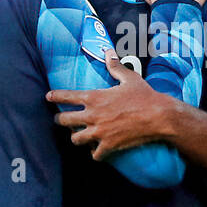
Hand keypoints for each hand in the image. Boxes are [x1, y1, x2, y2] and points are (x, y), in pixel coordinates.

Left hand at [47, 52, 173, 159]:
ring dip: (76, 137)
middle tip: (62, 120)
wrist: (158, 117)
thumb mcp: (129, 78)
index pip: (66, 97)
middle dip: (61, 120)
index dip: (54, 96)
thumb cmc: (144, 96)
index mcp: (94, 97)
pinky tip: (97, 150)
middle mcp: (92, 116)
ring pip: (75, 139)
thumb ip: (115, 66)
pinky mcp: (109, 146)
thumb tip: (108, 52)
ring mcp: (99, 132)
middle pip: (64, 121)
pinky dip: (95, 153)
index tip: (48, 96)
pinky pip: (94, 154)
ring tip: (79, 136)